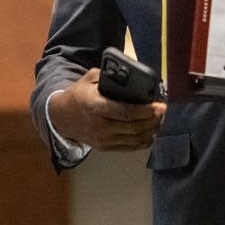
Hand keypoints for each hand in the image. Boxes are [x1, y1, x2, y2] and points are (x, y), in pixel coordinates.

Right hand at [48, 69, 165, 150]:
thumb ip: (107, 76)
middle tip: (163, 112)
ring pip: (133, 139)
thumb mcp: (88, 79)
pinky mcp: (104, 147)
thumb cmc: (78, 95)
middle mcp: (100, 126)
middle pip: (133, 127)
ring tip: (158, 122)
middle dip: (152, 120)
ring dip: (150, 131)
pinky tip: (150, 135)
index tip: (160, 106)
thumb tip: (130, 76)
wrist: (62, 117)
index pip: (125, 112)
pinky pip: (128, 147)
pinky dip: (142, 142)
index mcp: (96, 106)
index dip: (145, 111)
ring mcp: (103, 139)